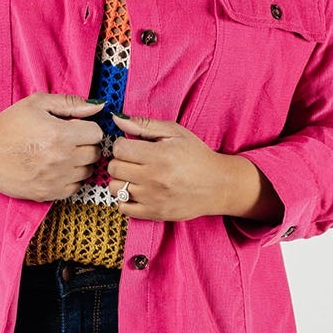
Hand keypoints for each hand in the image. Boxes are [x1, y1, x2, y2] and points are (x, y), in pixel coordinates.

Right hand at [0, 93, 105, 201]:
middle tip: (69, 140)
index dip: (87, 128)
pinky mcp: (48, 193)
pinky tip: (57, 169)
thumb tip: (99, 106)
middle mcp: (61, 158)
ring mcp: (56, 179)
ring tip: (61, 154)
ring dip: (80, 162)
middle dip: (86, 144)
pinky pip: (75, 188)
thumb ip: (71, 103)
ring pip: (87, 172)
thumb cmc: (9, 125)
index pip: (96, 134)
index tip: (76, 127)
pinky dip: (71, 179)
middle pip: (94, 153)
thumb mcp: (37, 103)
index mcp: (61, 134)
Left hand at [105, 110, 237, 221]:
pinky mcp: (154, 213)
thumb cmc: (197, 156)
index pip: (119, 149)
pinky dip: (124, 200)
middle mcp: (154, 178)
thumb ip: (144, 125)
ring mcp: (152, 198)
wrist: (218, 185)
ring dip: (121, 180)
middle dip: (120, 161)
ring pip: (115, 188)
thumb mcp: (175, 133)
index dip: (122, 145)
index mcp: (159, 155)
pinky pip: (123, 208)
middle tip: (132, 161)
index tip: (131, 146)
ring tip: (135, 176)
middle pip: (114, 168)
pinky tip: (136, 192)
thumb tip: (117, 119)